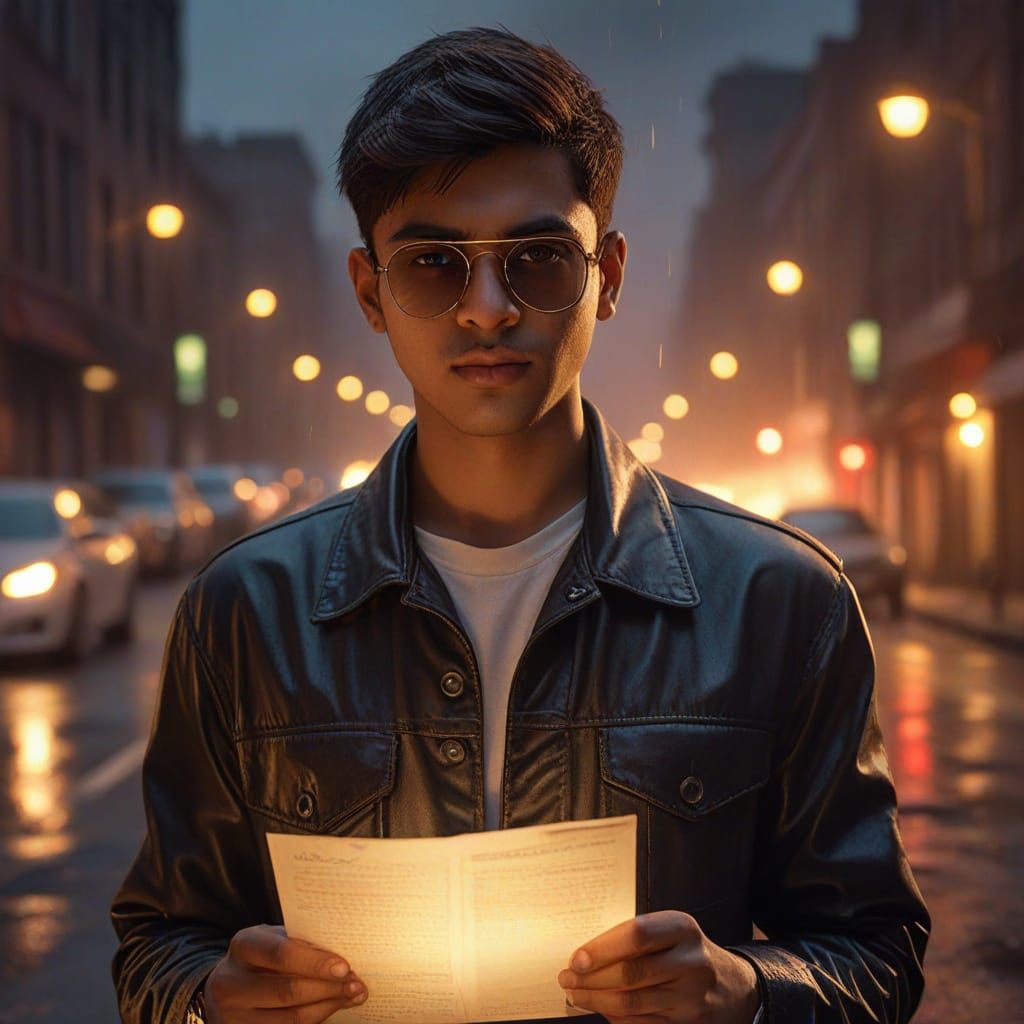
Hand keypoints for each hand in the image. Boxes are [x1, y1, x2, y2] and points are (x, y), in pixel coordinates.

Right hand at [205, 924, 367, 1022]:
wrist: (226, 986)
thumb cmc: (262, 955)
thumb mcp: (274, 938)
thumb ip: (301, 944)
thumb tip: (344, 955)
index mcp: (243, 946)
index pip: (282, 954)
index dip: (315, 962)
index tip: (344, 967)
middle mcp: (231, 982)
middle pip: (288, 990)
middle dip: (328, 988)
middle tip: (356, 984)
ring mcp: (233, 1015)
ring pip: (291, 1018)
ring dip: (327, 1007)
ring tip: (352, 995)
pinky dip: (316, 1019)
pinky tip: (333, 1008)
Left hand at [557, 911, 758, 1022]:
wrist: (733, 985)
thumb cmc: (688, 950)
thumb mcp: (671, 931)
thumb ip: (637, 937)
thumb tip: (587, 954)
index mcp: (682, 928)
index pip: (637, 935)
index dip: (602, 948)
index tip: (576, 958)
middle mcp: (690, 961)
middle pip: (630, 973)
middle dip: (591, 979)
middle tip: (567, 979)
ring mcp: (690, 996)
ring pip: (632, 1003)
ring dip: (596, 1000)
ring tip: (575, 995)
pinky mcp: (686, 1022)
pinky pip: (641, 1022)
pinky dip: (614, 1017)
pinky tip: (600, 1008)